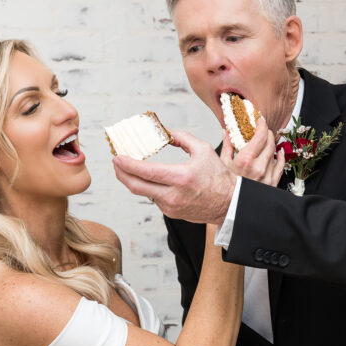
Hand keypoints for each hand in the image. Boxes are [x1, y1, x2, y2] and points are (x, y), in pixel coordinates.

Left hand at [112, 130, 236, 223]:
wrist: (229, 203)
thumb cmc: (218, 176)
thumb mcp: (203, 150)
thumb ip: (182, 138)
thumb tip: (165, 132)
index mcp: (180, 177)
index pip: (146, 171)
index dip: (127, 164)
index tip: (117, 157)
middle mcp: (173, 194)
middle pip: (136, 186)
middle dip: (121, 174)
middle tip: (116, 163)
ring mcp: (171, 206)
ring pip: (144, 193)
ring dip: (134, 180)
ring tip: (129, 169)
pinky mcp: (171, 213)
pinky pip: (154, 199)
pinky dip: (149, 188)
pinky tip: (150, 180)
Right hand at [220, 115, 284, 187]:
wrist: (230, 206)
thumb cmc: (225, 187)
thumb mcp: (222, 164)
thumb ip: (227, 146)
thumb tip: (227, 132)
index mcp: (245, 160)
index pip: (260, 136)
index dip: (262, 125)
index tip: (261, 120)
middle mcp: (258, 167)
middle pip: (270, 142)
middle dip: (267, 133)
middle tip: (263, 130)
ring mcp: (267, 176)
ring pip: (275, 153)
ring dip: (271, 145)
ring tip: (266, 142)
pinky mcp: (272, 184)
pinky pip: (281, 166)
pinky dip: (280, 157)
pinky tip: (278, 152)